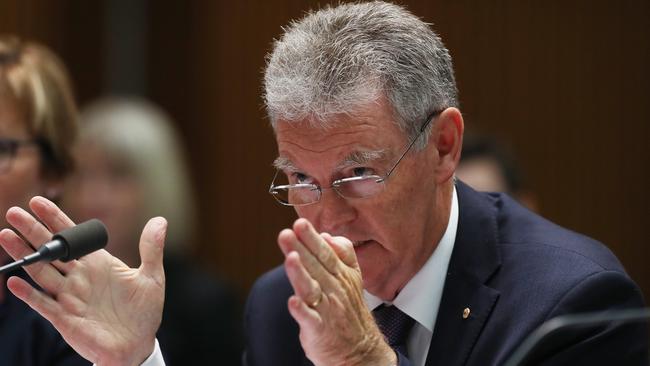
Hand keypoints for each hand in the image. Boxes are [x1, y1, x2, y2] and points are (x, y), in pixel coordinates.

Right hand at [0, 196, 165, 365]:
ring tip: (6, 235)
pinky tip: (14, 280)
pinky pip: (41, 303)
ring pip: (41, 272)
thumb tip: (160, 220)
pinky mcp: (64, 318)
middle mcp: (78, 277)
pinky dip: (27, 293)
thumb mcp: (152, 277)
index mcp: (97, 263)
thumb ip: (151, 249)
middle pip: (51, 250)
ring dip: (24, 255)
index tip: (38, 201)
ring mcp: (69, 297)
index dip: (55, 219)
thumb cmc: (143, 312)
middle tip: (14, 212)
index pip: (71, 237)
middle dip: (32, 231)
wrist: (137, 345)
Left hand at [278, 218, 394, 365]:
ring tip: (290, 258)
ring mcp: (327, 309)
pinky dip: (301, 311)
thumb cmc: (350, 312)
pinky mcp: (319, 330)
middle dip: (301, 248)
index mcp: (341, 276)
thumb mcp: (352, 278)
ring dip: (300, 273)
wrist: (360, 351)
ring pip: (311, 288)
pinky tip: (292, 302)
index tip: (300, 223)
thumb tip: (327, 235)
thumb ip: (343, 254)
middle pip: (316, 266)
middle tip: (287, 233)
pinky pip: (310, 319)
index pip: (325, 253)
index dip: (312, 238)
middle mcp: (334, 290)